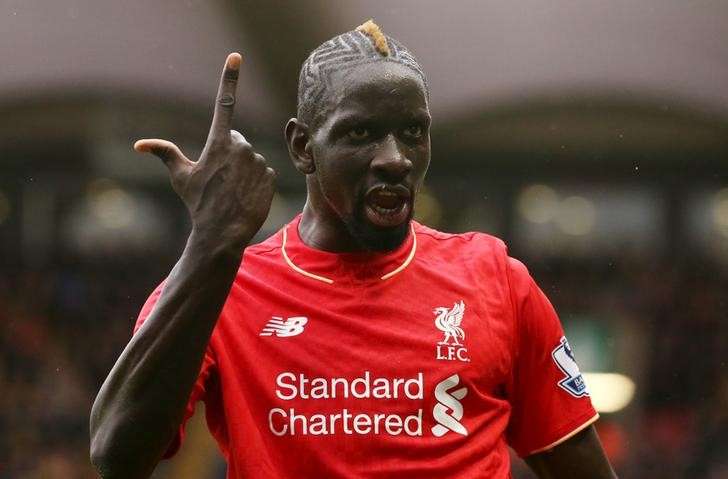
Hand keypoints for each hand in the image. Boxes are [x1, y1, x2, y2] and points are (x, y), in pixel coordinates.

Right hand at [134, 53, 275, 249]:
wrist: (223, 233)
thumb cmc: (198, 204)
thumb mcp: (180, 177)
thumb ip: (164, 154)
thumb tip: (139, 144)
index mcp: (218, 142)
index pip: (223, 103)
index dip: (229, 78)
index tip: (235, 56)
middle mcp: (240, 147)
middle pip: (236, 140)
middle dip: (229, 153)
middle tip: (219, 177)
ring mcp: (257, 162)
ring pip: (250, 157)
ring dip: (242, 169)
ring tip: (232, 189)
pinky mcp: (270, 176)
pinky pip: (263, 171)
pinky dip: (255, 180)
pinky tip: (245, 194)